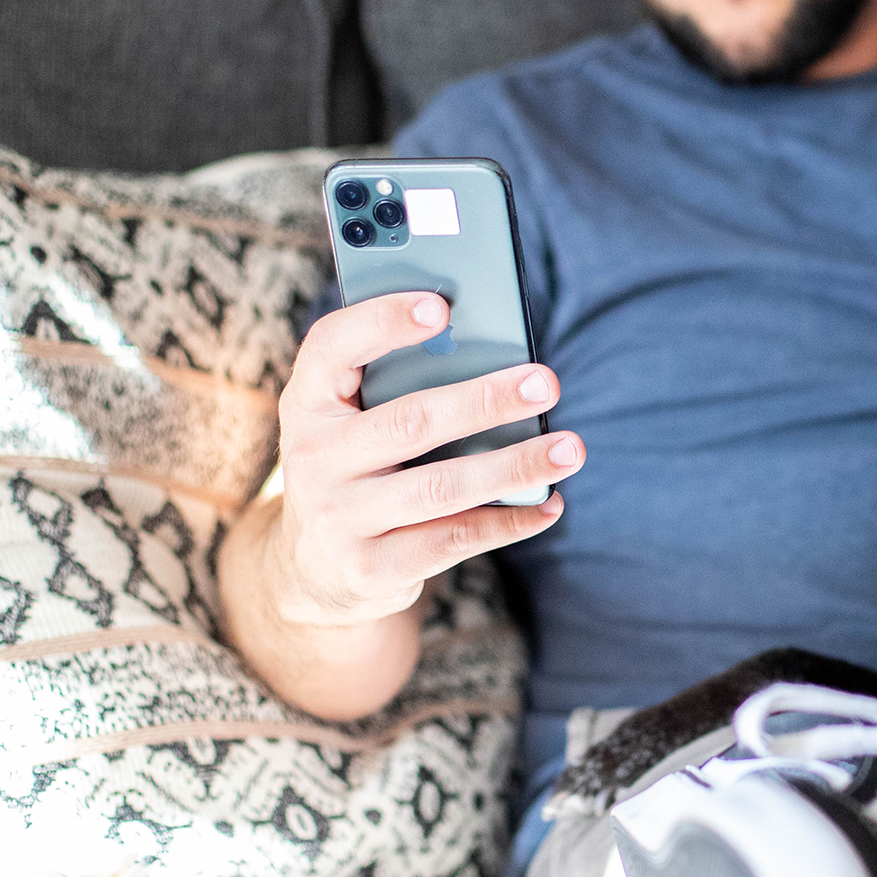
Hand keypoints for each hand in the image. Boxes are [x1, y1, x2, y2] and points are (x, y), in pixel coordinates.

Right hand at [219, 290, 582, 717]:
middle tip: (546, 382)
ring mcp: (339, 518)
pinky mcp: (372, 568)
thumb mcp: (351, 420)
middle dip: (484, 400)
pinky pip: (454, 540)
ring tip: (570, 448)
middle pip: (410, 421)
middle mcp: (313, 459)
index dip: (381, 322)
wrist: (313, 570)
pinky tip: (549, 503)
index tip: (442, 307)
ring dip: (514, 465)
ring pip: (442, 486)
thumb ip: (396, 383)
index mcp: (307, 402)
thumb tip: (497, 359)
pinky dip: (509, 521)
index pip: (331, 347)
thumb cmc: (355, 465)